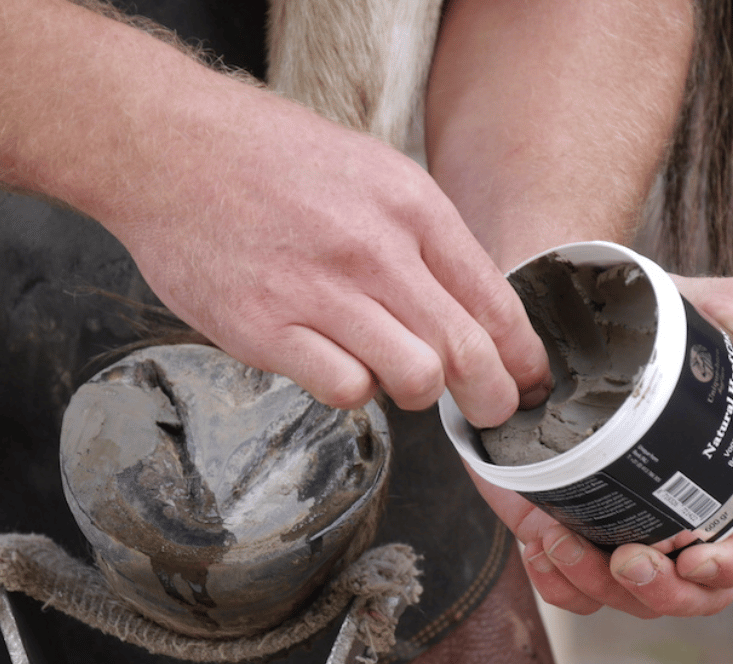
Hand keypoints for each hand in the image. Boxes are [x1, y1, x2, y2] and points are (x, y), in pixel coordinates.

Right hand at [105, 84, 549, 428]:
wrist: (170, 150)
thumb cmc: (271, 162)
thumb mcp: (372, 174)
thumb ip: (423, 241)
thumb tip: (466, 306)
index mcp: (410, 207)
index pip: (494, 300)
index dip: (523, 355)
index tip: (528, 380)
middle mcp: (374, 249)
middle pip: (467, 352)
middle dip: (491, 396)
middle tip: (488, 411)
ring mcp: (320, 291)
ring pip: (415, 378)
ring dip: (417, 393)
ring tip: (396, 376)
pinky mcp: (268, 329)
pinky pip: (345, 389)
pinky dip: (353, 390)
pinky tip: (336, 364)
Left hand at [468, 273, 732, 616]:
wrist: (551, 332)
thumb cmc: (626, 325)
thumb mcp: (676, 306)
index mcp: (706, 480)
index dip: (729, 564)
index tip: (695, 559)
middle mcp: (662, 515)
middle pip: (685, 593)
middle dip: (660, 592)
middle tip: (626, 559)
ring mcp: (609, 527)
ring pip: (620, 598)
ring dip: (592, 584)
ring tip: (557, 539)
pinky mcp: (560, 529)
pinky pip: (566, 587)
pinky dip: (554, 582)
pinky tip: (536, 544)